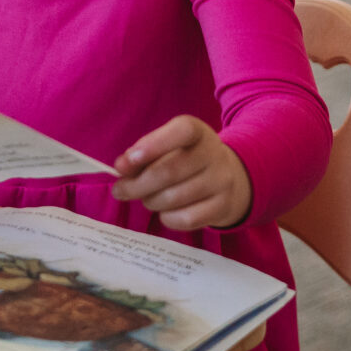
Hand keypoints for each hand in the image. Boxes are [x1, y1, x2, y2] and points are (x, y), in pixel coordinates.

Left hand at [110, 115, 251, 230]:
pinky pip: (186, 218)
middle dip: (137, 184)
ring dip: (150, 201)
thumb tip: (121, 168)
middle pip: (169, 172)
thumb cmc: (186, 160)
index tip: (123, 164)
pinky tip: (165, 212)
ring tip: (147, 198)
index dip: (152, 146)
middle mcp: (214, 154)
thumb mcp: (168, 147)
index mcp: (198, 132)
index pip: (182, 131)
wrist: (230, 179)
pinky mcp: (223, 207)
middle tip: (120, 190)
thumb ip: (142, 154)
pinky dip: (167, 218)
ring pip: (174, 198)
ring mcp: (222, 182)